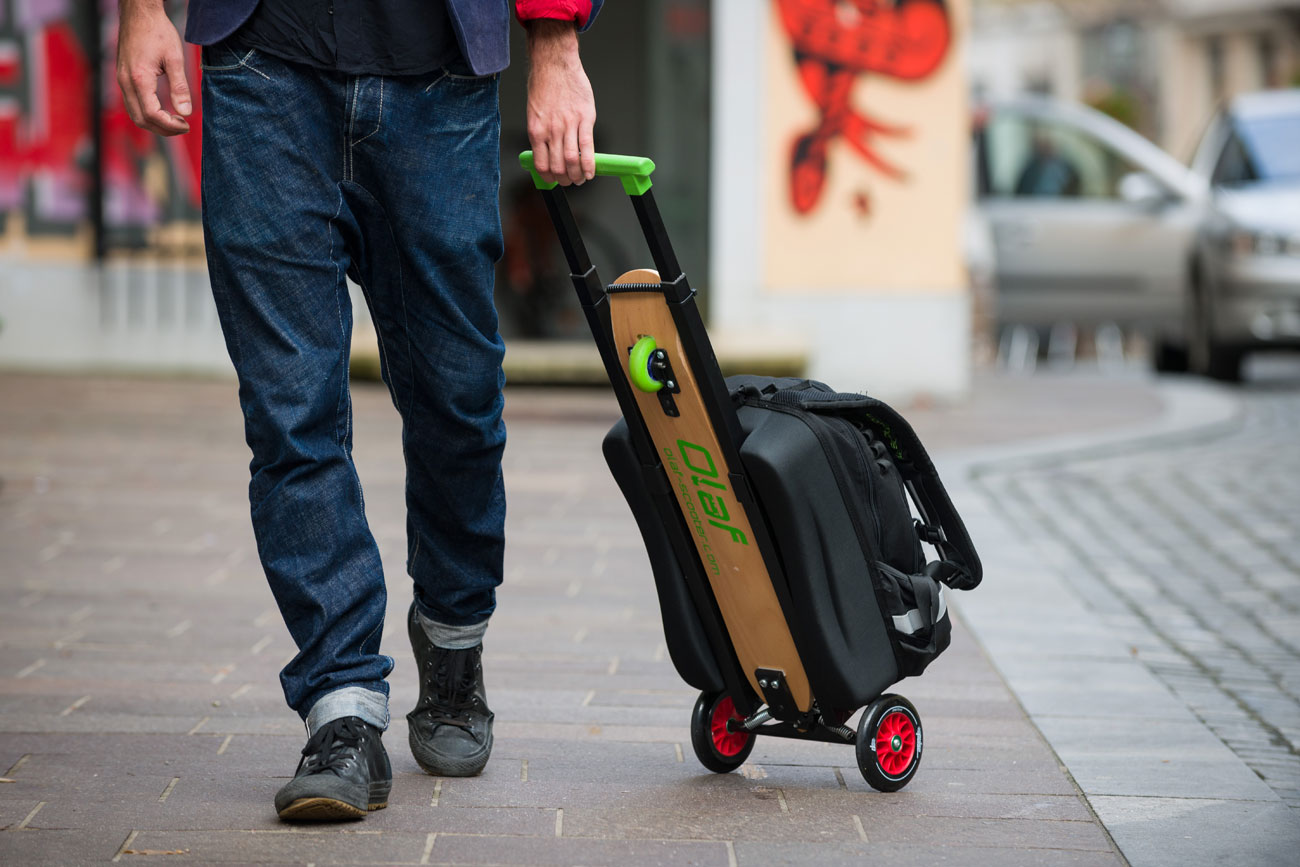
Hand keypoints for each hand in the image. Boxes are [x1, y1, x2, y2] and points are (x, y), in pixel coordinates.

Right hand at [116, 0, 190, 135]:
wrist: (139, 14)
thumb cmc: (158, 32)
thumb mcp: (175, 59)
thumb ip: (180, 87)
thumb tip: (186, 112)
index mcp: (139, 79)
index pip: (152, 114)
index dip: (170, 125)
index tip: (186, 125)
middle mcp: (125, 82)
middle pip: (141, 119)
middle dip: (163, 129)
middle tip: (183, 127)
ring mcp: (122, 80)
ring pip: (134, 114)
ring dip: (155, 123)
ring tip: (175, 121)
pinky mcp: (123, 77)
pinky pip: (132, 104)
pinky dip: (147, 113)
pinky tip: (163, 110)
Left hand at [526, 20, 594, 185]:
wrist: (554, 64)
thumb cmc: (544, 85)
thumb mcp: (534, 113)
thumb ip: (541, 133)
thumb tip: (547, 152)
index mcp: (536, 131)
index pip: (541, 165)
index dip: (549, 178)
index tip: (555, 180)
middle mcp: (551, 131)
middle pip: (559, 167)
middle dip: (565, 180)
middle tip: (571, 182)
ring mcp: (568, 125)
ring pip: (573, 160)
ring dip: (578, 175)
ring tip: (581, 179)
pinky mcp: (584, 118)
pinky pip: (588, 147)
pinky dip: (590, 164)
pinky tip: (591, 172)